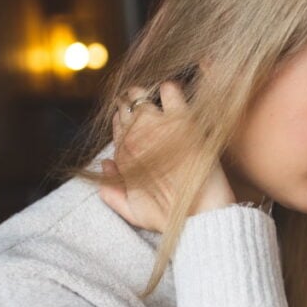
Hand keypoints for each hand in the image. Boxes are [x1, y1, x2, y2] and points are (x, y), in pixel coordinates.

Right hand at [99, 82, 235, 231]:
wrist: (200, 214)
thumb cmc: (169, 217)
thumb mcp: (133, 212)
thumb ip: (112, 191)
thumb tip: (106, 163)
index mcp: (122, 156)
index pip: (117, 125)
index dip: (125, 120)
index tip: (137, 121)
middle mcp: (134, 138)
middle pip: (126, 108)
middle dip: (132, 103)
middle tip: (144, 103)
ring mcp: (156, 127)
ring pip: (141, 96)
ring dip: (145, 94)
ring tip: (155, 97)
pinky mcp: (182, 121)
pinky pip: (170, 91)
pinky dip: (170, 89)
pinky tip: (173, 94)